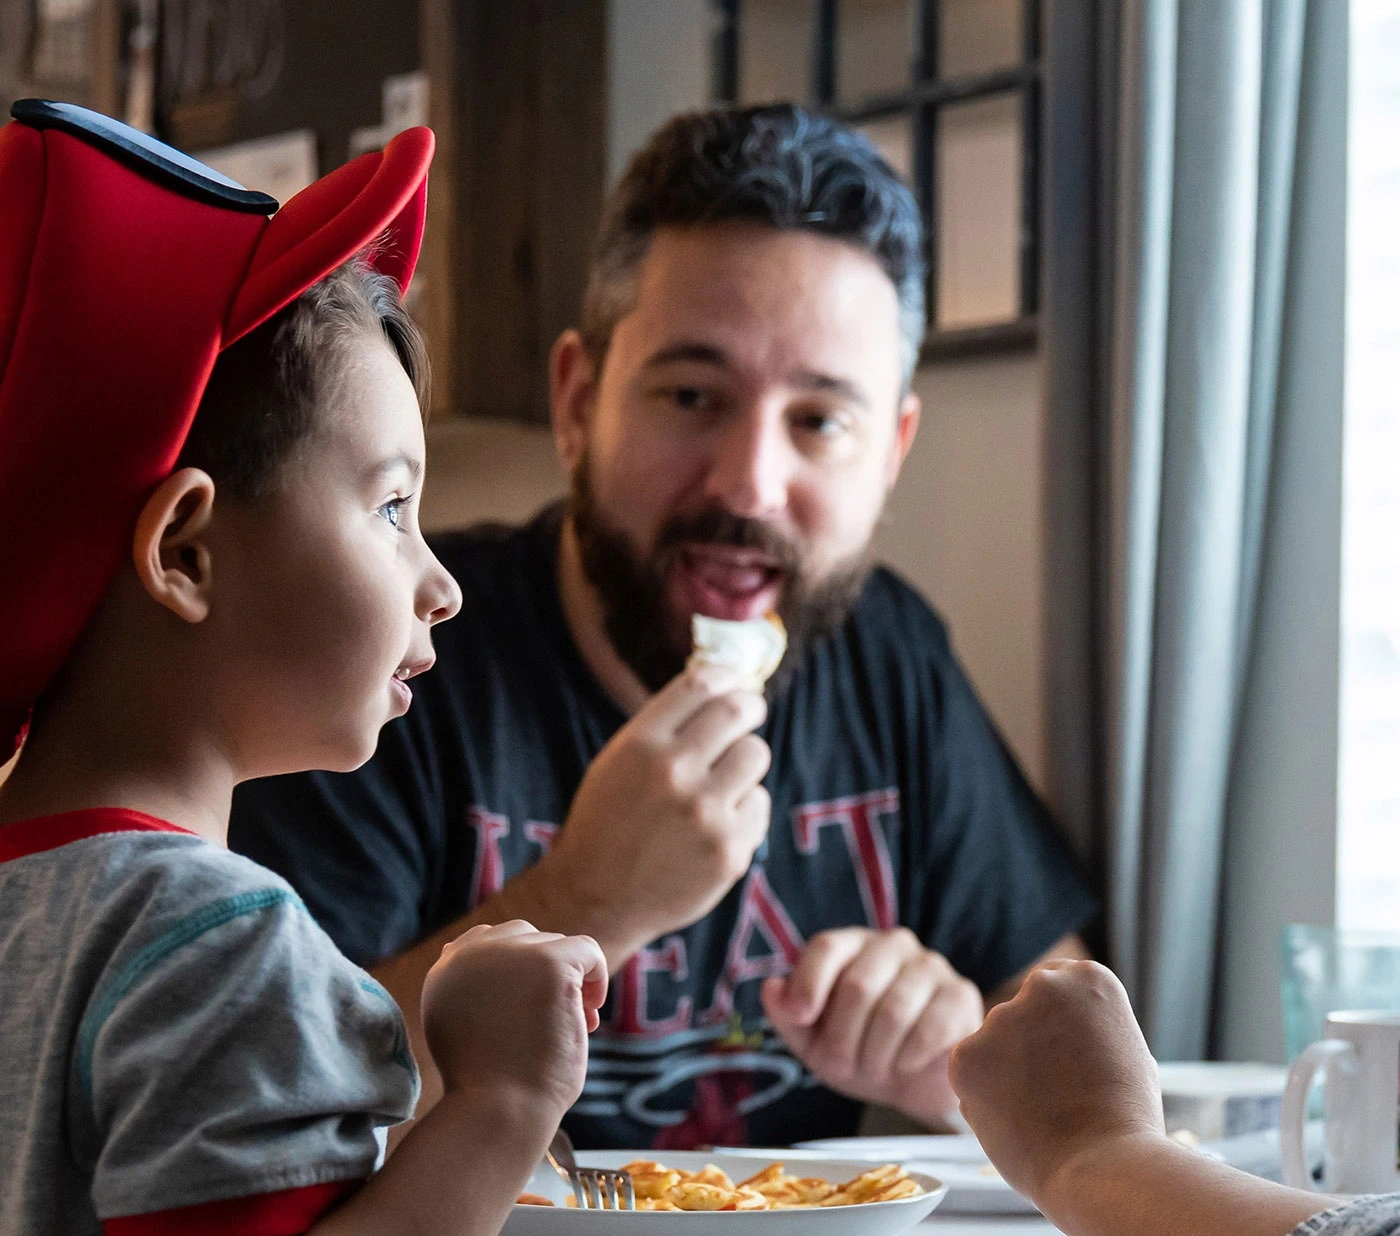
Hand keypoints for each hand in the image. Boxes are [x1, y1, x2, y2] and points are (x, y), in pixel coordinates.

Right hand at [421, 920, 607, 1116]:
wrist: (499, 1111)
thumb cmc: (490, 1086)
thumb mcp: (468, 1029)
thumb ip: (480, 991)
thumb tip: (524, 969)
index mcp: (446, 969)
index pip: (488, 941)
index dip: (517, 974)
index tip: (525, 1014)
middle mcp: (471, 952)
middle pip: (525, 938)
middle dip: (544, 975)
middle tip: (550, 1022)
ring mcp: (510, 953)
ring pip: (557, 945)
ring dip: (569, 982)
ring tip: (567, 1026)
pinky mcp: (548, 962)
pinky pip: (587, 950)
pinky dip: (597, 977)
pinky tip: (588, 1016)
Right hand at [544, 666, 771, 959]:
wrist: (595, 898)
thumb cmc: (610, 820)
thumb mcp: (620, 760)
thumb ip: (667, 725)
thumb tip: (724, 683)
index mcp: (641, 744)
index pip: (701, 684)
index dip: (727, 675)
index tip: (736, 680)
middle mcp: (673, 773)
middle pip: (739, 711)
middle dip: (749, 707)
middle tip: (747, 714)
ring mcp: (705, 814)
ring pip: (756, 754)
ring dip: (743, 763)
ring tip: (718, 783)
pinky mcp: (729, 851)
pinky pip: (759, 803)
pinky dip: (744, 809)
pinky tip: (714, 825)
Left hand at [761, 927, 982, 1124]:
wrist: (912, 1081)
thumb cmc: (856, 1049)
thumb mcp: (813, 1038)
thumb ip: (787, 1013)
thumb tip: (771, 988)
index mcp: (851, 945)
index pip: (826, 947)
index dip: (809, 982)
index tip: (802, 1017)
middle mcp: (892, 945)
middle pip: (857, 986)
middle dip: (842, 1039)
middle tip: (840, 1068)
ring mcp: (930, 966)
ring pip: (893, 1011)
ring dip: (875, 1054)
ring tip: (872, 1070)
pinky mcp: (961, 996)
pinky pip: (932, 1027)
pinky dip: (909, 1057)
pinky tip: (903, 1064)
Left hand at [948, 960, 1164, 1207]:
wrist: (1105, 1168)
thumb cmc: (1125, 1120)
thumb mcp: (1125, 1050)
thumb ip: (1087, 1027)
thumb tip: (1063, 1030)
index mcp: (1086, 979)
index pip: (1054, 990)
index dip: (1058, 1030)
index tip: (1068, 1059)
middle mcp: (1042, 985)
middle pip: (1021, 1014)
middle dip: (1028, 1048)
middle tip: (1056, 1093)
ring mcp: (1002, 1017)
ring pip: (994, 1044)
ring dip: (1006, 1073)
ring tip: (1042, 1112)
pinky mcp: (967, 1054)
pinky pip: (970, 1073)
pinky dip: (984, 1097)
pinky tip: (1016, 1119)